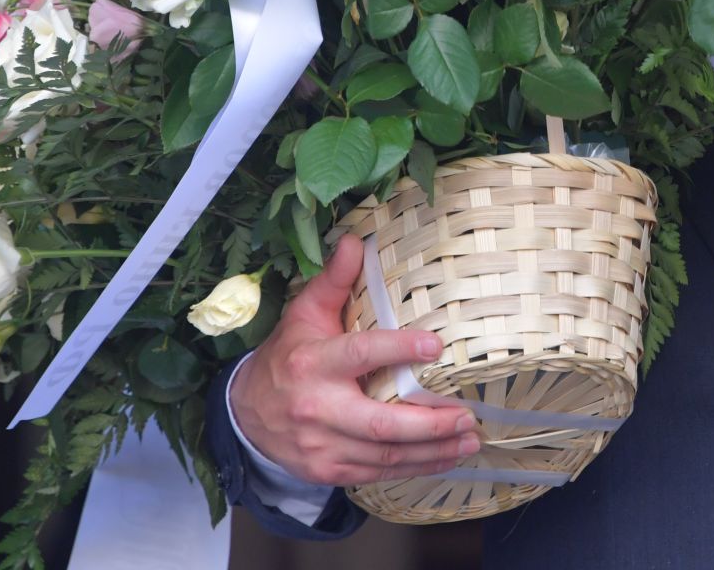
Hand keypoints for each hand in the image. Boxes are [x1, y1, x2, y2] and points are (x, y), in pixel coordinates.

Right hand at [228, 233, 480, 487]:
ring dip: (432, 451)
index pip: (360, 355)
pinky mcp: (327, 470)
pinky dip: (415, 468)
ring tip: (468, 441)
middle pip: (378, 423)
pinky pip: (377, 473)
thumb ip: (333, 280)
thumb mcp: (304, 314)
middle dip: (428, 424)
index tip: (435, 345)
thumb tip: (354, 240)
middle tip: (466, 416)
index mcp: (313, 363)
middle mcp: (317, 408)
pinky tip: (444, 458)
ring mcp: (322, 445)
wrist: (244, 414)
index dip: (397, 350)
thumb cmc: (287, 356)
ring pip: (384, 455)